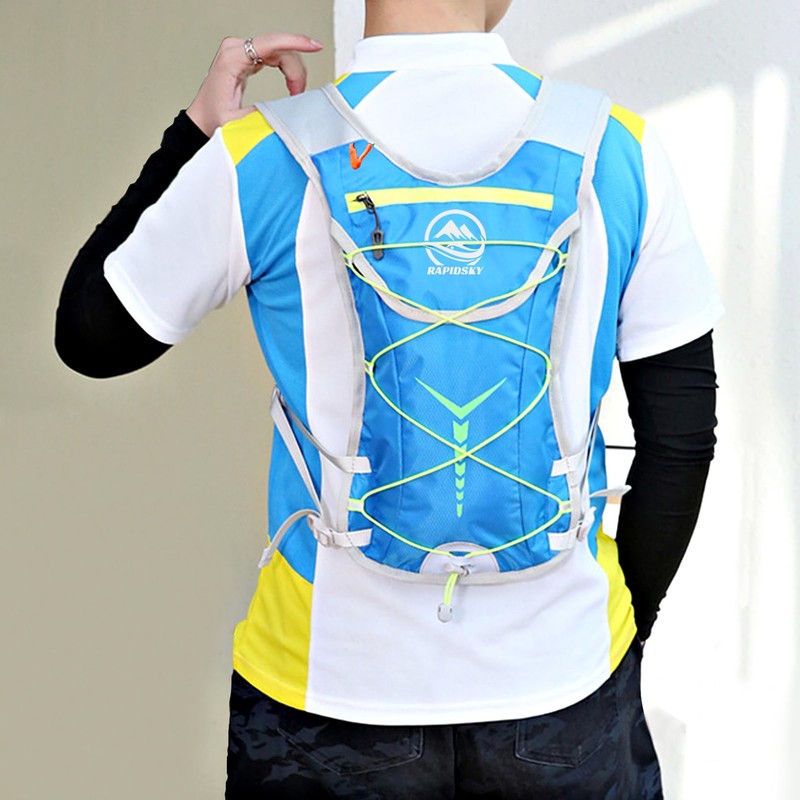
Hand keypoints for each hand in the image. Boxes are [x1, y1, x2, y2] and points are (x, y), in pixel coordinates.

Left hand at [186, 33, 323, 135]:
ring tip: (295, 92)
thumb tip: (288, 113)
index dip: (295, 42)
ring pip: (280, 50)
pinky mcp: (247, 56)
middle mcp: (236, 49)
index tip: (315, 46)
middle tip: (299, 94)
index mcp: (232, 59)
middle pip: (279, 47)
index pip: (270, 43)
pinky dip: (287, 69)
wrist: (202, 117)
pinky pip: (275, 54)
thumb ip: (263, 116)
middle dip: (296, 70)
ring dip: (293, 71)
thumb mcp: (238, 123)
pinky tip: (291, 84)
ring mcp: (241, 50)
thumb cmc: (214, 118)